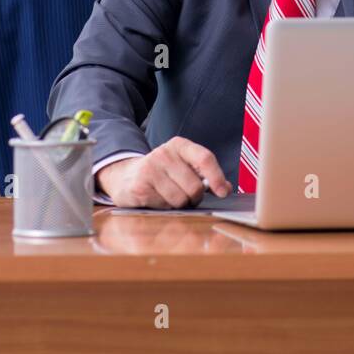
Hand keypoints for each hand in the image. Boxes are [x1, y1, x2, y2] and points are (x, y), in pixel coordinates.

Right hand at [96, 137, 231, 208]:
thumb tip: (226, 188)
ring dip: (179, 204)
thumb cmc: (163, 174)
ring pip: (181, 199)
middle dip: (194, 197)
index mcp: (179, 145)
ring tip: (169, 196)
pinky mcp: (140, 186)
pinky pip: (165, 206)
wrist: (126, 176)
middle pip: (195, 186)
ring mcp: (150, 168)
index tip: (223, 192)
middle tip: (186, 195)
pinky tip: (157, 198)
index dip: (217, 177)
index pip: (204, 158)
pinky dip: (165, 207)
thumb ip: (206, 176)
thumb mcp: (183, 167)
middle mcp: (164, 153)